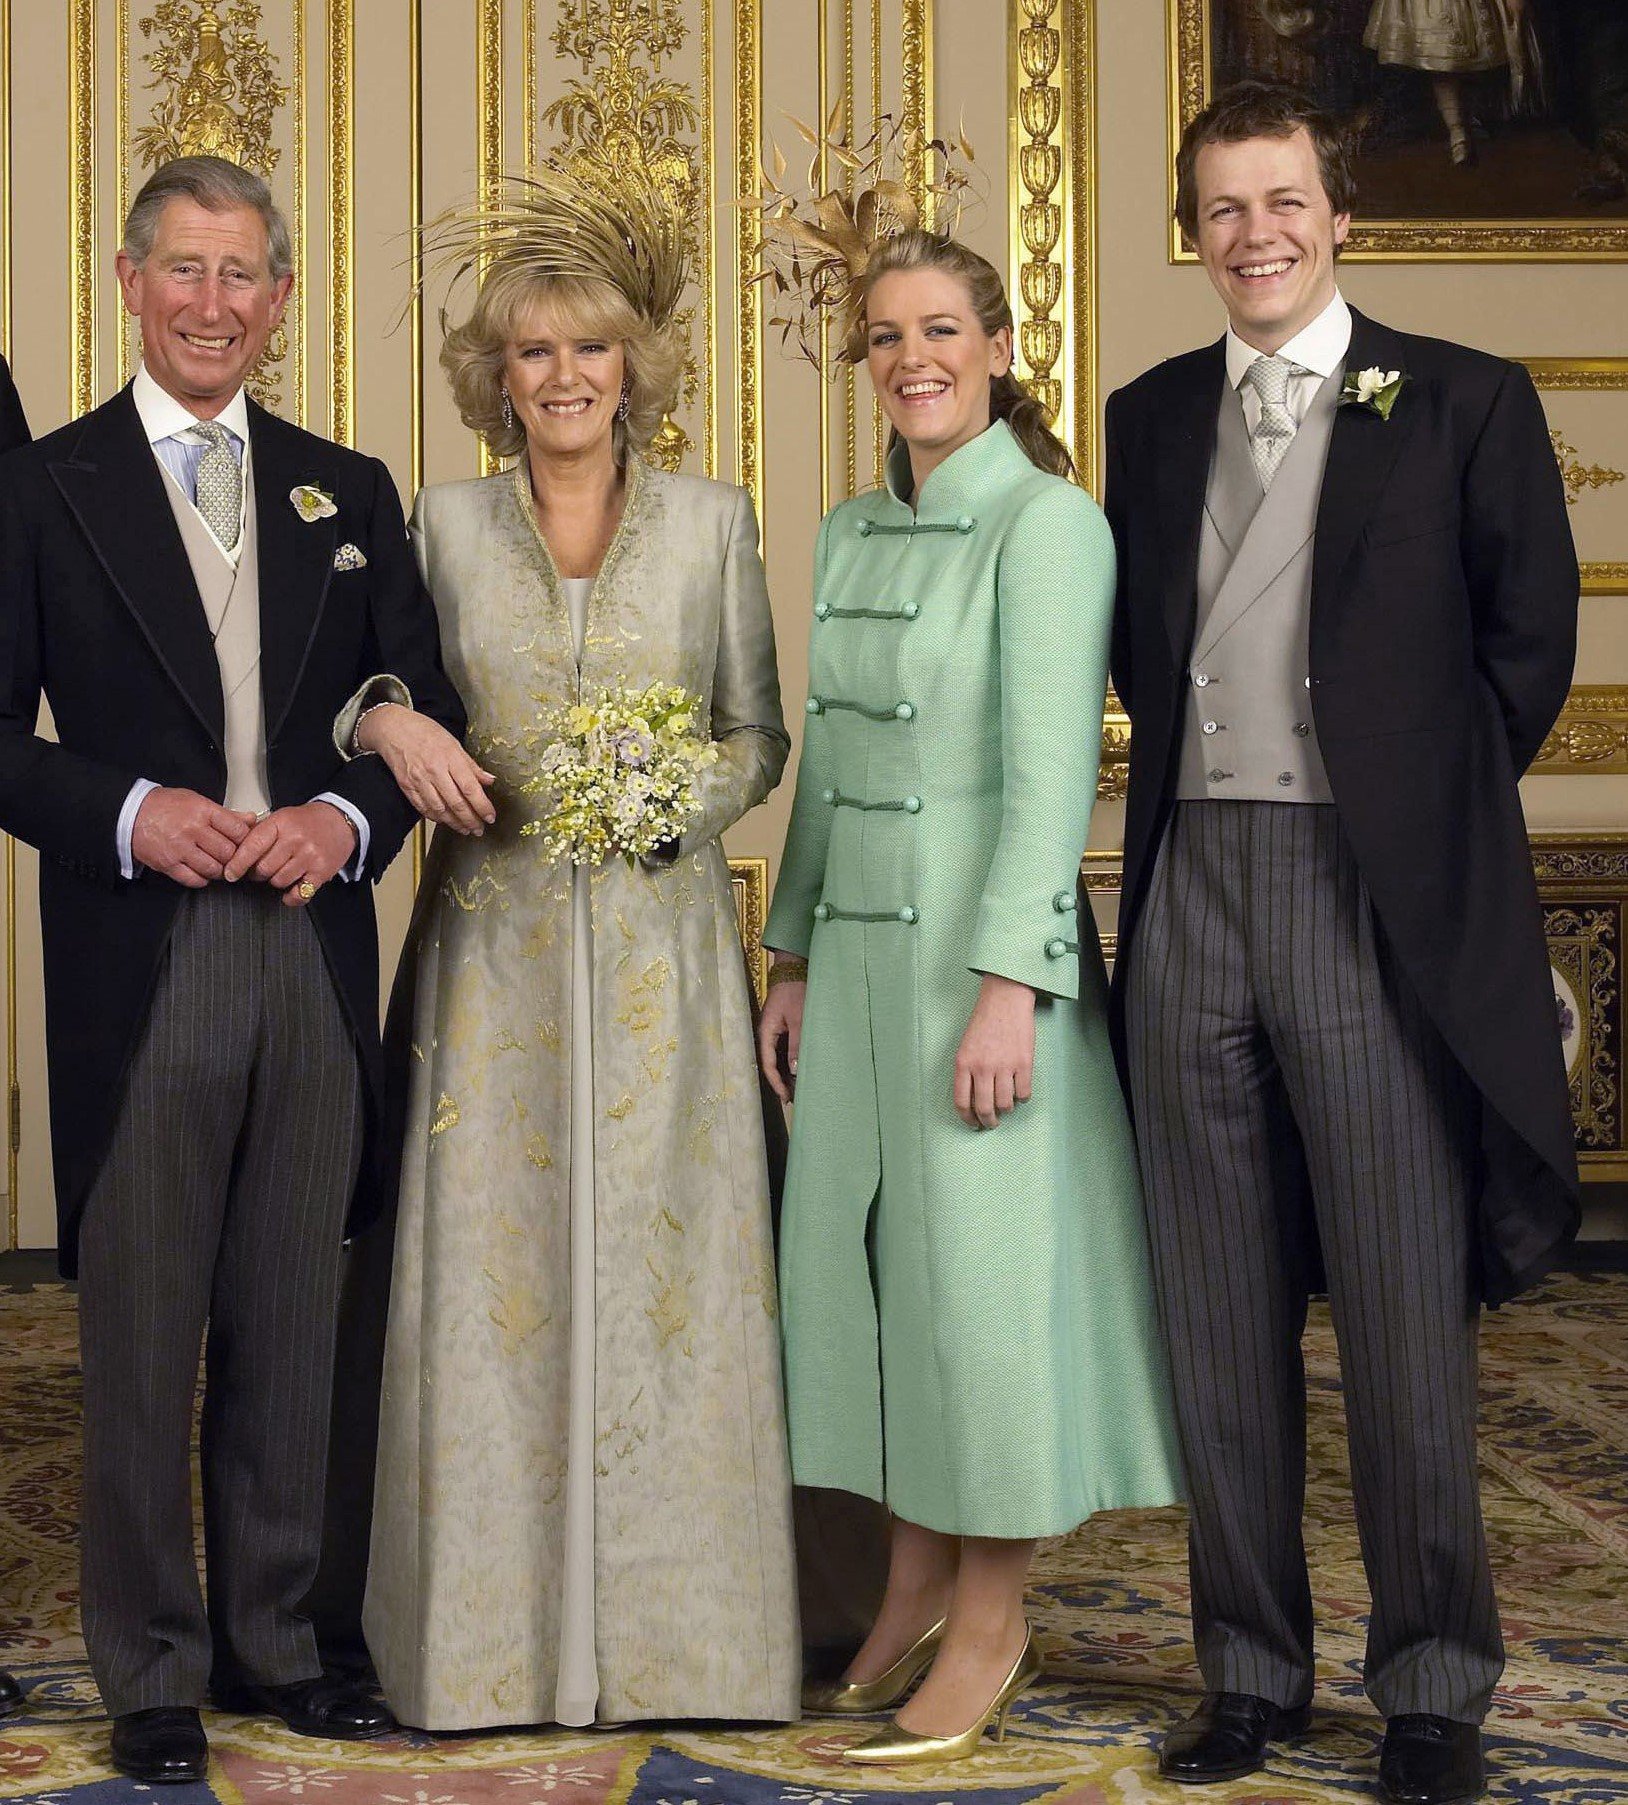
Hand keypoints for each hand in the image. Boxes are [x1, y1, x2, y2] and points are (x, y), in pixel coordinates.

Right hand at [131, 788, 257, 886]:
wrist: (130, 813)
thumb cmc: (166, 806)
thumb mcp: (197, 801)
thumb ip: (226, 814)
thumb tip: (252, 820)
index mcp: (202, 811)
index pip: (237, 830)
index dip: (245, 839)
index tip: (242, 842)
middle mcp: (192, 830)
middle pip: (228, 852)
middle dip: (233, 857)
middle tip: (231, 857)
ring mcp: (179, 849)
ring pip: (213, 868)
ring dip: (219, 870)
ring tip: (217, 865)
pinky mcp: (168, 864)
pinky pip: (194, 880)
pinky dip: (202, 879)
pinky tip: (201, 872)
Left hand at [223, 801, 357, 904]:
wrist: (340, 821)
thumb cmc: (306, 822)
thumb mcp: (280, 817)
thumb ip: (258, 832)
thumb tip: (232, 852)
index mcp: (281, 823)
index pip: (252, 846)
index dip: (237, 863)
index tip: (229, 874)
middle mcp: (296, 840)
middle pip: (263, 869)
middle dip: (257, 873)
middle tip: (261, 869)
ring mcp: (310, 857)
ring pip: (279, 881)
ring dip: (275, 881)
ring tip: (281, 872)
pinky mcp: (322, 872)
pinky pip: (299, 894)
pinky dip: (291, 897)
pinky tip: (290, 891)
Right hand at [358, 704, 495, 834]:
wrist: (393, 728)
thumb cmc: (424, 731)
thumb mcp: (453, 743)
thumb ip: (471, 765)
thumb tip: (489, 780)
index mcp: (450, 758)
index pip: (470, 788)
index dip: (482, 806)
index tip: (490, 817)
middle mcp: (434, 771)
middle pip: (456, 803)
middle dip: (470, 820)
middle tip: (479, 829)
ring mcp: (419, 780)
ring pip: (440, 810)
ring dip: (454, 823)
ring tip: (465, 828)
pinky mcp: (406, 786)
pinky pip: (423, 808)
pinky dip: (435, 817)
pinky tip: (445, 820)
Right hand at [757, 957, 806, 1103]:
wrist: (794, 969)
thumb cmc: (796, 992)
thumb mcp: (799, 1019)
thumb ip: (796, 1045)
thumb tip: (793, 1070)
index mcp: (766, 1032)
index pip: (768, 1063)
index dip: (776, 1082)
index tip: (786, 1097)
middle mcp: (767, 1034)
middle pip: (771, 1063)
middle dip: (781, 1081)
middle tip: (793, 1099)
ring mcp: (774, 1031)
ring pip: (777, 1057)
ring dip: (785, 1072)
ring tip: (796, 1089)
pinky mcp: (782, 1027)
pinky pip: (783, 1049)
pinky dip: (789, 1061)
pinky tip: (798, 1070)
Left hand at [953, 973, 1035, 1128]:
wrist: (1005, 999)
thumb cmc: (984, 1022)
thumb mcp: (966, 1046)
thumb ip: (967, 1072)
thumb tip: (974, 1100)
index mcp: (964, 1063)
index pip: (962, 1102)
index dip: (967, 1118)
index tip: (973, 1123)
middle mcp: (982, 1067)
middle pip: (984, 1108)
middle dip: (988, 1121)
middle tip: (991, 1123)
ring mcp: (1004, 1066)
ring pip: (1005, 1104)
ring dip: (1006, 1110)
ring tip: (1006, 1106)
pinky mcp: (1024, 1063)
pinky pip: (1024, 1093)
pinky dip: (1022, 1098)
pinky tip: (1019, 1092)